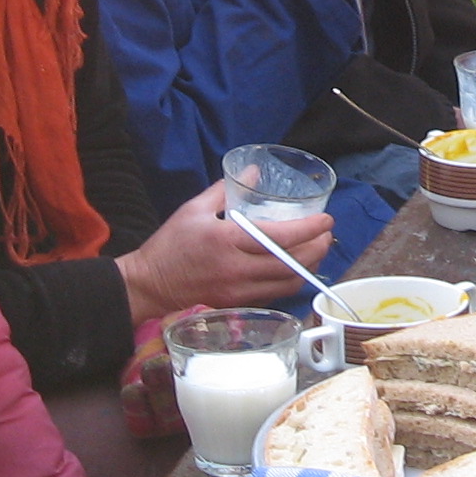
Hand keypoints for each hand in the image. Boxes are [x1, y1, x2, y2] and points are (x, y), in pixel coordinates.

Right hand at [120, 182, 334, 316]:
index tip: (325, 219)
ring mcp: (238, 291)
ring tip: (317, 250)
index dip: (308, 228)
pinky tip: (295, 267)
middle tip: (327, 234)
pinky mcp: (237, 304)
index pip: (278, 236)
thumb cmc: (169, 245)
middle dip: (317, 249)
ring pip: (287, 283)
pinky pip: (274, 294)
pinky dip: (290, 280)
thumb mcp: (193, 209)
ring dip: (309, 266)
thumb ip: (226, 189)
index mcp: (226, 240)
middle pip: (291, 263)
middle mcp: (236, 269)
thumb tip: (253, 172)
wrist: (148, 286)